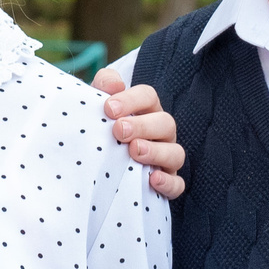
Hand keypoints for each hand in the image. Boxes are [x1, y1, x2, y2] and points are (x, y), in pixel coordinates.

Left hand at [92, 70, 185, 198]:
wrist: (91, 164)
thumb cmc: (99, 129)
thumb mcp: (97, 106)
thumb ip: (104, 86)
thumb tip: (113, 84)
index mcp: (146, 110)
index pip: (148, 96)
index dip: (131, 100)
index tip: (109, 108)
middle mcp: (160, 133)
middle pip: (165, 123)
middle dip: (143, 126)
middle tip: (119, 130)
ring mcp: (166, 158)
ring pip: (176, 153)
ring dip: (157, 151)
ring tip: (135, 151)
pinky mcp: (167, 183)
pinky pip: (177, 184)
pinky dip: (168, 183)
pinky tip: (152, 179)